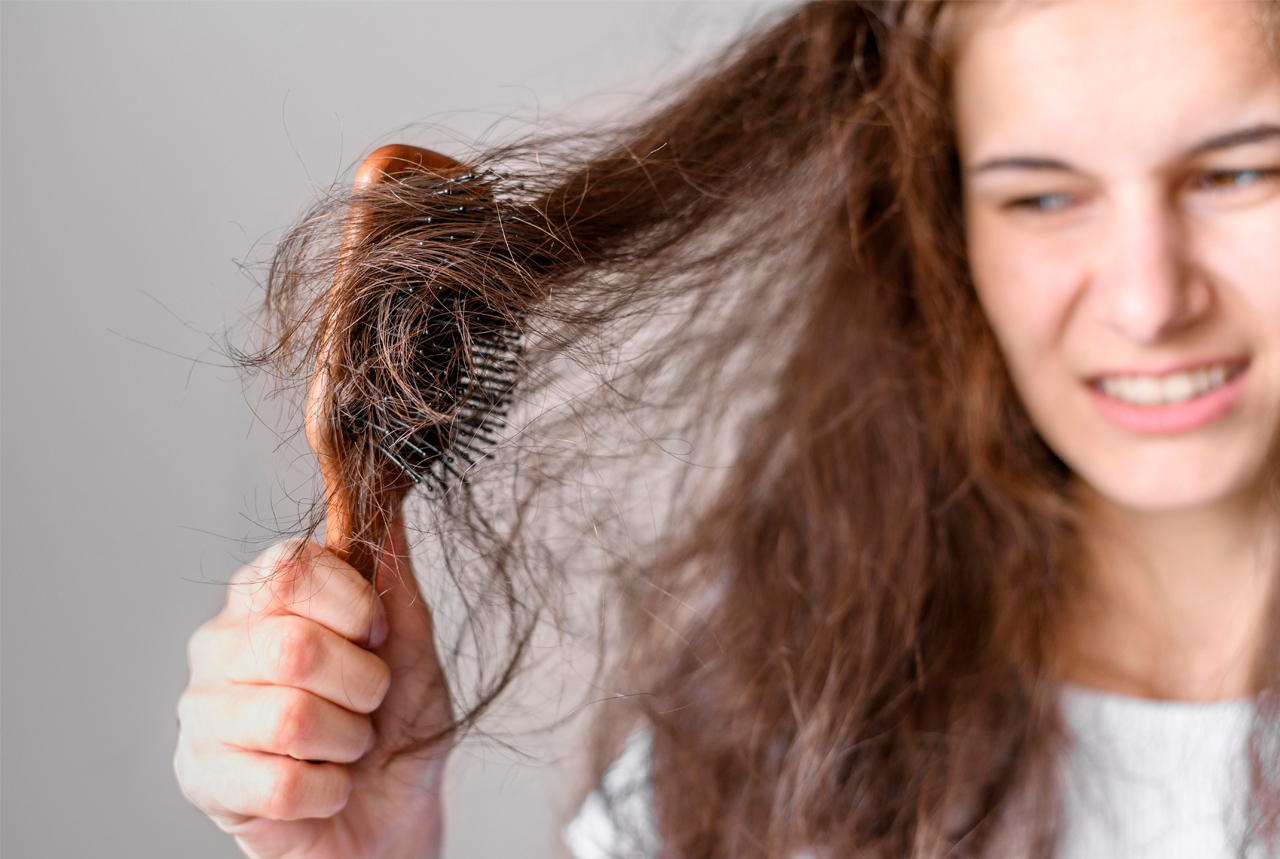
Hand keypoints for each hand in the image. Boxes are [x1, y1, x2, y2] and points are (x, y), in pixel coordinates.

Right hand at [175, 517, 452, 858]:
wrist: (389, 814)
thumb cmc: (394, 725)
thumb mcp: (411, 649)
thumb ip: (394, 582)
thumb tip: (390, 509)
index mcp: (264, 598)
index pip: (291, 567)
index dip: (353, 605)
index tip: (378, 635)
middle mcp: (220, 644)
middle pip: (293, 646)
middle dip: (361, 685)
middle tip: (368, 702)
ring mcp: (202, 712)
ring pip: (289, 719)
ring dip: (347, 741)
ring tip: (346, 745)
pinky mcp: (201, 778)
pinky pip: (281, 785)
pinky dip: (329, 792)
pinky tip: (326, 786)